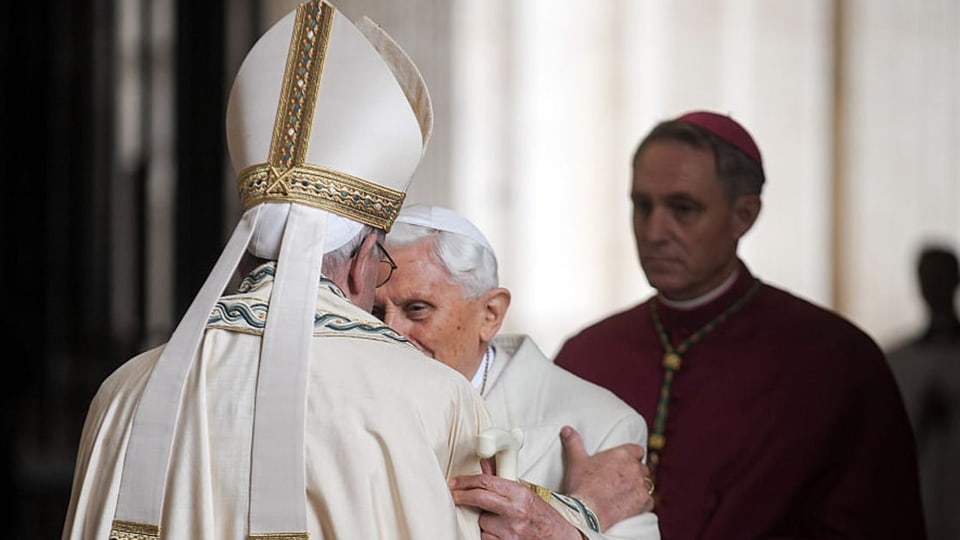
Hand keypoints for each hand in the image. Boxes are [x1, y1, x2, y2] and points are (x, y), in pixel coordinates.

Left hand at [450, 466, 582, 539]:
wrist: (561, 539)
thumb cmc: (544, 517)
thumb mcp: (526, 494)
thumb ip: (502, 479)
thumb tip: (484, 464)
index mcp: (520, 494)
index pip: (487, 482)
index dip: (467, 480)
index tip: (456, 481)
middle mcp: (515, 511)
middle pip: (479, 498)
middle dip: (463, 495)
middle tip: (455, 494)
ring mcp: (511, 531)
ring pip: (482, 522)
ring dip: (484, 521)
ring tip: (498, 520)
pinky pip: (486, 538)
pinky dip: (489, 535)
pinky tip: (500, 532)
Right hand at [561, 425, 653, 528]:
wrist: (586, 512)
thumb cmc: (581, 485)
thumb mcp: (576, 461)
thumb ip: (573, 442)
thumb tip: (566, 429)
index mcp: (622, 454)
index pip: (637, 450)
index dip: (632, 456)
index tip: (625, 462)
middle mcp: (635, 467)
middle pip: (642, 467)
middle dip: (634, 472)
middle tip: (621, 479)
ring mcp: (640, 485)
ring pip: (646, 484)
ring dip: (638, 487)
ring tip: (626, 493)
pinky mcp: (643, 502)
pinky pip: (649, 501)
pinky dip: (642, 503)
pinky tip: (632, 506)